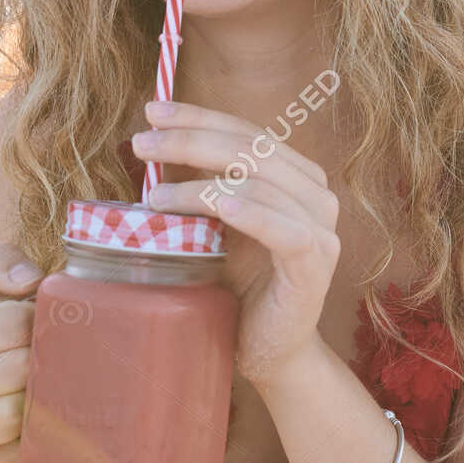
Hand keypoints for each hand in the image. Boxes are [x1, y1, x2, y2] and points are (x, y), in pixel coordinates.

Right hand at [0, 240, 42, 462]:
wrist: (15, 381)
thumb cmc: (10, 323)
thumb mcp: (0, 285)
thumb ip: (2, 263)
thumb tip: (25, 282)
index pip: (12, 323)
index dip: (43, 316)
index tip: (50, 318)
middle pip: (17, 367)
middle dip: (49, 355)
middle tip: (63, 350)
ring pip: (15, 410)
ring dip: (46, 392)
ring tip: (57, 378)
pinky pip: (24, 448)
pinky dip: (44, 430)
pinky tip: (52, 411)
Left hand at [131, 100, 340, 386]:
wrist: (269, 351)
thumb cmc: (238, 285)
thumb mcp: (215, 225)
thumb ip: (202, 185)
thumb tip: (151, 143)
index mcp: (295, 176)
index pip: (246, 132)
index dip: (199, 117)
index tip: (152, 111)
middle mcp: (316, 194)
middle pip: (252, 150)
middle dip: (191, 140)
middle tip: (142, 144)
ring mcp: (321, 229)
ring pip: (261, 184)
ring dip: (202, 184)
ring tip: (154, 194)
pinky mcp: (315, 265)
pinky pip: (285, 230)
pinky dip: (251, 213)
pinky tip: (219, 207)